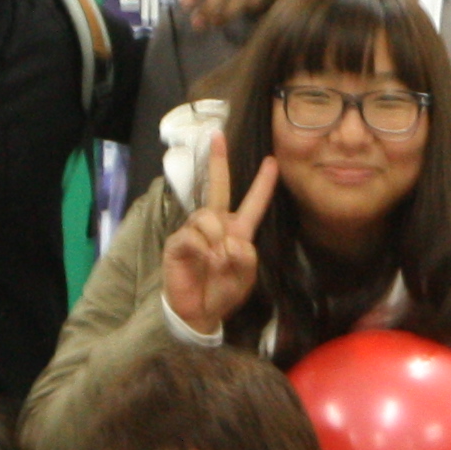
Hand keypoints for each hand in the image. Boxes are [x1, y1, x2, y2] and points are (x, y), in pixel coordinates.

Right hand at [163, 155, 276, 336]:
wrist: (199, 312)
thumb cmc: (223, 292)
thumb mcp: (246, 275)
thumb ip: (245, 256)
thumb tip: (227, 240)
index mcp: (238, 231)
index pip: (253, 203)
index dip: (263, 184)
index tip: (272, 161)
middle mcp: (216, 225)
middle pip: (218, 187)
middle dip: (219, 161)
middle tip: (217, 136)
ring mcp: (195, 231)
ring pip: (209, 216)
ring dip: (216, 238)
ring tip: (216, 261)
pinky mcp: (179, 241)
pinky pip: (193, 235)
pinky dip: (202, 249)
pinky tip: (202, 261)